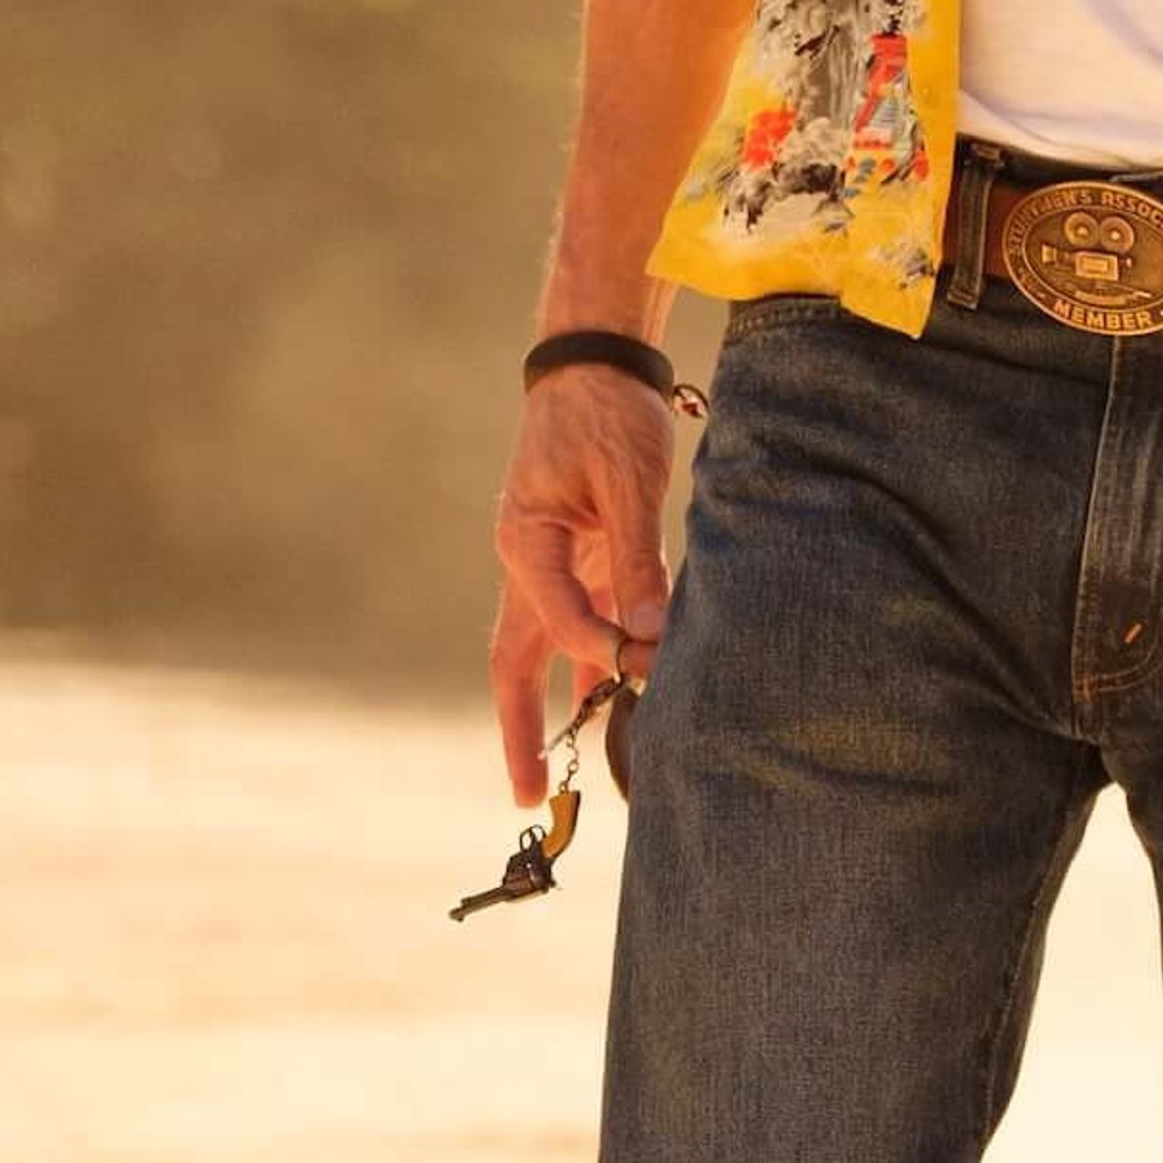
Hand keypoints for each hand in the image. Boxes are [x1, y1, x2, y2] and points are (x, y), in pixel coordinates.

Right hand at [491, 369, 676, 804]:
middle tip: (528, 795)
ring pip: (542, 651)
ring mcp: (547, 565)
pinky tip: (609, 707)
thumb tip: (649, 633)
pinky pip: (576, 627)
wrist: (593, 367)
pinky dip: (589, 668)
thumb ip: (638, 558)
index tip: (639, 665)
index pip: (555, 616)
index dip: (597, 649)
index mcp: (525, 540)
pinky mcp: (576, 561)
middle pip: (514, 660)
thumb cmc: (606, 414)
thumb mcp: (628, 481)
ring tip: (557, 778)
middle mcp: (526, 562)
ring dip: (551, 709)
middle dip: (519, 729)